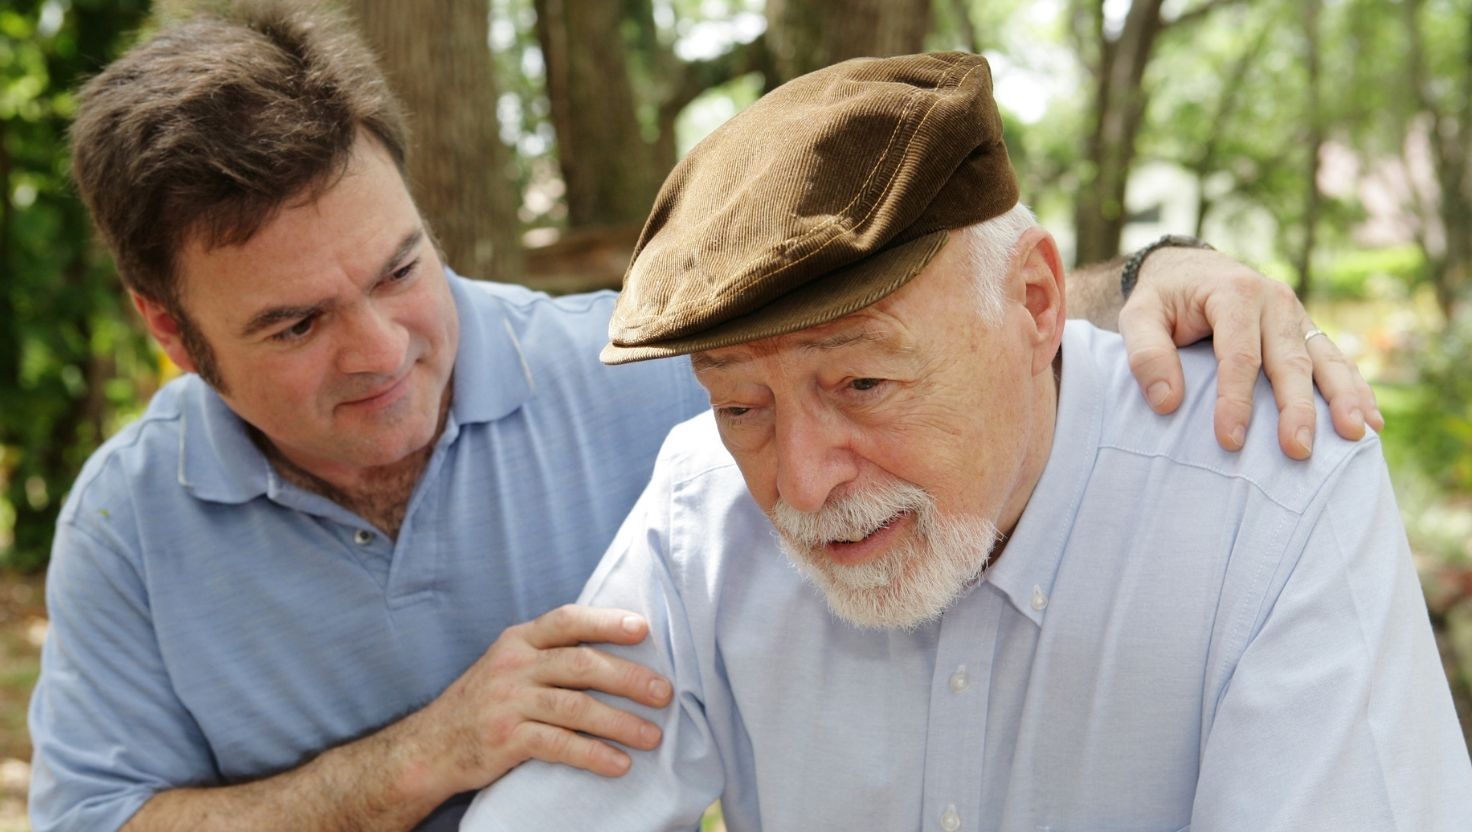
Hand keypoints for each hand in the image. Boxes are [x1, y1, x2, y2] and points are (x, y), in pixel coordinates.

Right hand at [404, 605, 672, 797]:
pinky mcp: (506, 739)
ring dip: (621, 723)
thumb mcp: (511, 664)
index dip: (606, 621)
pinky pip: (559, 744)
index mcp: (520, 639)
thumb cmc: (486, 701)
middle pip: (581, 664)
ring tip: (653, 736)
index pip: (568, 620)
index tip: (643, 628)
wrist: (431, 745)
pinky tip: (618, 764)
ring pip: (576, 707)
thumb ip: (551, 654)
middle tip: (665, 693)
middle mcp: (514, 665)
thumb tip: (618, 651)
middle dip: (629, 678)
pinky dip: (593, 754)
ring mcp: (508, 702)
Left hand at [1118, 247, 1382, 458]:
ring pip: (1325, 360)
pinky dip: (1355, 389)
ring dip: (1343, 399)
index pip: (1238, 355)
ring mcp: (1296, 316)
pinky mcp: (1306, 331)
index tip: (1230, 441)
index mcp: (1234, 294)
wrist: (1188, 269)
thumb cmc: (1162, 299)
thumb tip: (1167, 402)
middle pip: (1289, 361)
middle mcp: (1274, 302)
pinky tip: (1370, 420)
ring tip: (1356, 434)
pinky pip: (1335, 361)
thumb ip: (1146, 355)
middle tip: (1298, 450)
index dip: (1235, 400)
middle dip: (1296, 409)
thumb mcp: (1137, 316)